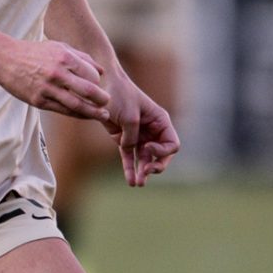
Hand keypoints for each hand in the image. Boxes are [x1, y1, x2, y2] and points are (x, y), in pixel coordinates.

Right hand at [0, 38, 111, 121]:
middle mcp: (58, 73)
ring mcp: (48, 88)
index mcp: (65, 57)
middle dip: (102, 99)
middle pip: (88, 90)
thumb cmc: (34, 52)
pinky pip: (63, 110)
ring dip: (93, 112)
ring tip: (103, 116)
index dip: (99, 82)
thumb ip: (82, 57)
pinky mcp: (39, 101)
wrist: (5, 59)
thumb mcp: (58, 47)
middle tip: (108, 104)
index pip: (92, 74)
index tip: (100, 86)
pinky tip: (85, 116)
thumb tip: (101, 71)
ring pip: (77, 105)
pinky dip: (77, 114)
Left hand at [101, 70, 180, 185]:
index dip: (162, 152)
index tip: (147, 147)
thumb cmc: (120, 96)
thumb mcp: (130, 117)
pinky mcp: (124, 139)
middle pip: (161, 155)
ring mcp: (139, 135)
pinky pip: (129, 157)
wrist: (101, 88)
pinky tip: (131, 181)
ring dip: (142, 171)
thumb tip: (130, 149)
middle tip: (147, 172)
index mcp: (160, 121)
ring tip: (138, 183)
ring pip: (145, 159)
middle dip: (156, 166)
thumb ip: (132, 137)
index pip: (172, 144)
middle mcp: (152, 130)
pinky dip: (130, 168)